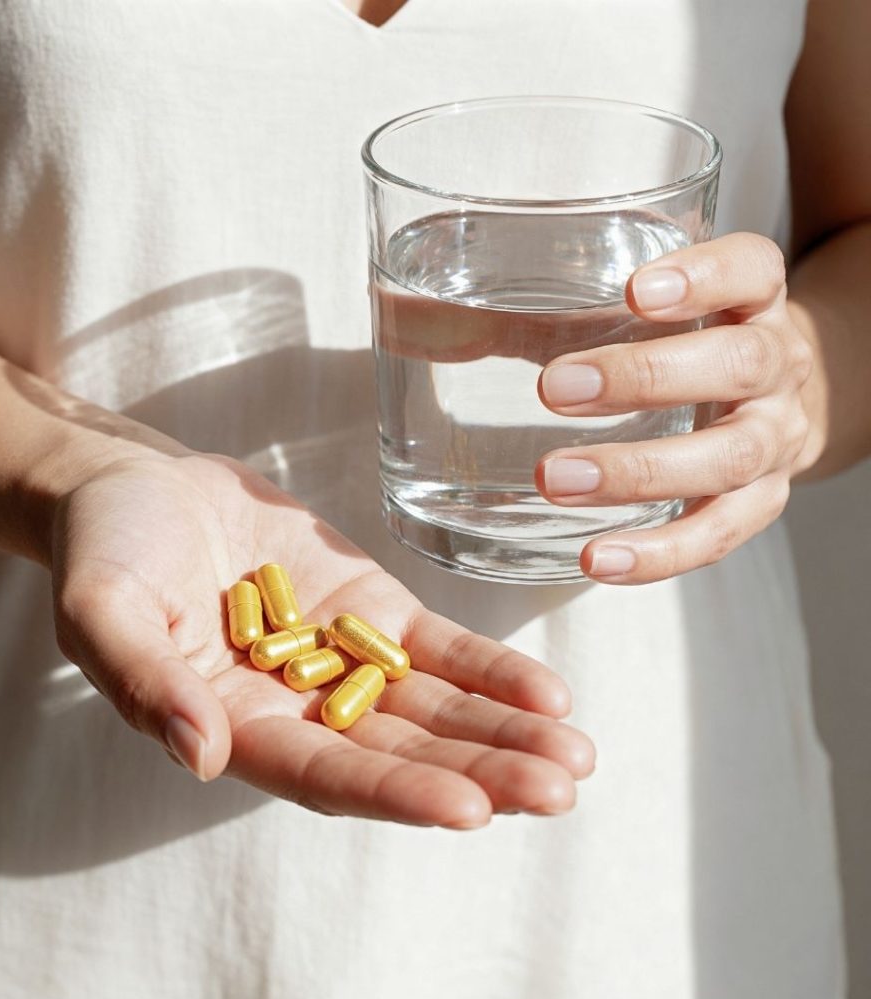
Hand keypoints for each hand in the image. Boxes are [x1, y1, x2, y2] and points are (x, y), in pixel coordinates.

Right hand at [50, 450, 594, 827]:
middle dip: (480, 773)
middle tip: (557, 790)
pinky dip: (490, 670)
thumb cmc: (105, 550)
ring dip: (503, 733)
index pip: (324, 775)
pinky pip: (438, 648)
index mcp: (235, 726)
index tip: (469, 810)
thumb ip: (145, 682)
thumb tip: (200, 755)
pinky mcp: (371, 609)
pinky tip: (547, 694)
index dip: (394, 792)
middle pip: (400, 753)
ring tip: (574, 755)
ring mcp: (341, 659)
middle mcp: (298, 709)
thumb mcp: (102, 611)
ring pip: (433, 708)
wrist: (140, 487)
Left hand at [536, 232, 814, 583]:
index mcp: (748, 299)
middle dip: (645, 378)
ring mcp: (774, 440)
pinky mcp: (757, 505)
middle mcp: (777, 365)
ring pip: (729, 456)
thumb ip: (522, 312)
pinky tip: (596, 558)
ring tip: (557, 480)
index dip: (703, 276)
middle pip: (739, 363)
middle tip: (554, 389)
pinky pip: (716, 535)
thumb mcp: (620, 314)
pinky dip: (658, 552)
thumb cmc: (670, 344)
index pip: (749, 269)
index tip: (635, 290)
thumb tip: (393, 311)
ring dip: (639, 472)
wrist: (769, 398)